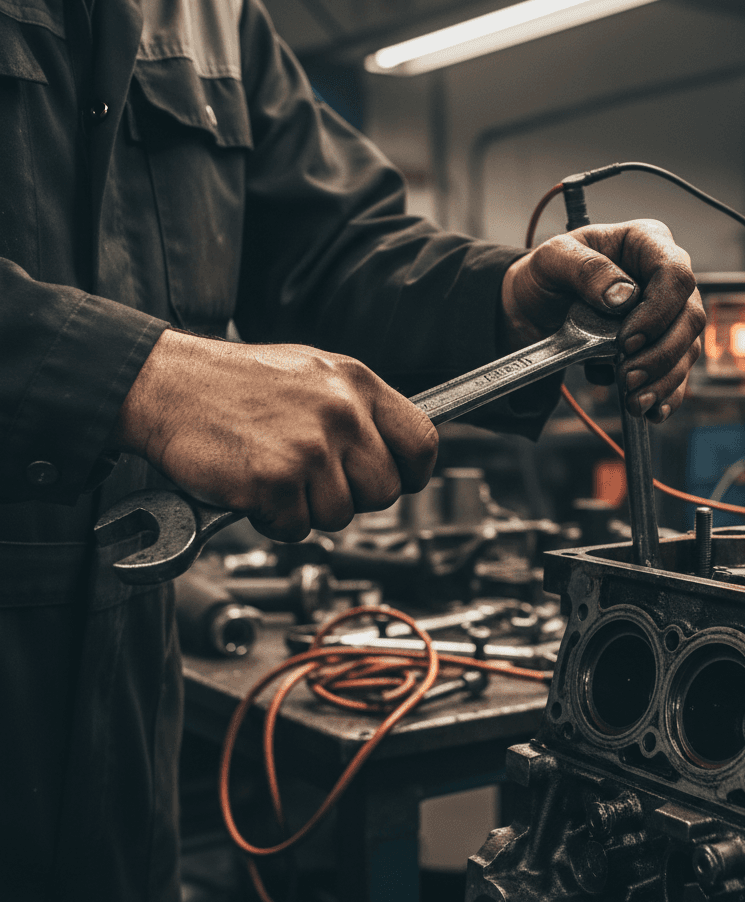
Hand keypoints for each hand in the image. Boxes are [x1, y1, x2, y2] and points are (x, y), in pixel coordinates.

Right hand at [114, 330, 437, 539]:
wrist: (165, 384)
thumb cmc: (233, 382)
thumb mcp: (312, 373)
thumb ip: (355, 407)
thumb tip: (391, 447)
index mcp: (356, 383)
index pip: (422, 441)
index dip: (413, 472)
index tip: (398, 480)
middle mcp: (341, 413)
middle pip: (385, 490)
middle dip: (354, 498)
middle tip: (317, 483)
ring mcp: (310, 447)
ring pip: (341, 515)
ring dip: (309, 510)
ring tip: (279, 477)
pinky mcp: (276, 480)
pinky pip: (296, 528)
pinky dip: (274, 520)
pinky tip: (256, 489)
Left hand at [500, 219, 703, 420]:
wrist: (533, 308)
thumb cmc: (546, 275)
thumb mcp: (552, 260)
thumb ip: (585, 270)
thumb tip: (623, 295)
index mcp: (646, 243)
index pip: (675, 275)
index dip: (658, 312)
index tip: (627, 340)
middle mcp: (664, 279)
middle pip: (689, 317)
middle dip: (661, 355)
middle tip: (629, 378)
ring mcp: (667, 314)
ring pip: (687, 349)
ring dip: (663, 381)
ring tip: (634, 402)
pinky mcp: (659, 346)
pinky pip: (676, 372)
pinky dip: (667, 395)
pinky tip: (653, 411)